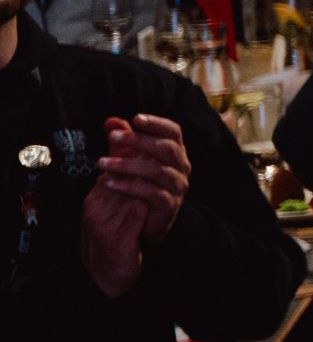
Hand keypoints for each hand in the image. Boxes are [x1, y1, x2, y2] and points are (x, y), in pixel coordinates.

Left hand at [79, 114, 193, 292]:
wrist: (147, 224)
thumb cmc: (140, 187)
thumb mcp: (131, 160)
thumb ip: (123, 141)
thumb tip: (111, 120)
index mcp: (175, 154)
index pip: (174, 132)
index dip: (157, 123)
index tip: (135, 118)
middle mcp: (181, 168)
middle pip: (166, 148)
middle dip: (139, 140)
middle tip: (112, 137)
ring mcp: (177, 187)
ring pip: (156, 170)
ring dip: (127, 164)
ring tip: (101, 162)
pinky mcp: (169, 206)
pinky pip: (150, 193)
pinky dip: (127, 186)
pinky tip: (107, 182)